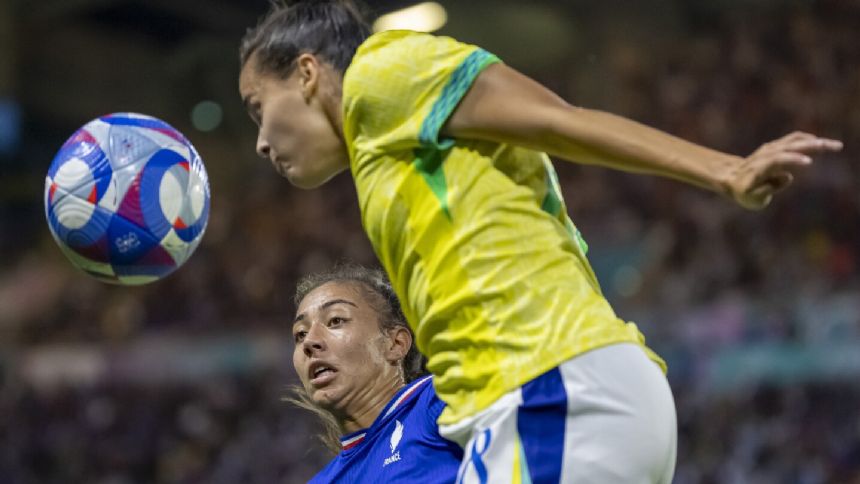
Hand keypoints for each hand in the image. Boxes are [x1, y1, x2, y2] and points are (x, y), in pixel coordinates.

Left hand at [728, 131, 842, 209]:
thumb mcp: (752, 198)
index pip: (777, 161)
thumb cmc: (744, 192)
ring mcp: (771, 148)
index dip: (792, 160)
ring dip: (814, 142)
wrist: (732, 178)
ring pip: (794, 141)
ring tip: (833, 145)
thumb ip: (768, 189)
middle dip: (811, 147)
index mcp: (760, 168)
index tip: (808, 162)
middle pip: (790, 147)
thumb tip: (787, 177)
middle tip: (830, 147)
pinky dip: (806, 139)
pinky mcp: (776, 146)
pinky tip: (820, 142)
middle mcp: (766, 155)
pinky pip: (793, 139)